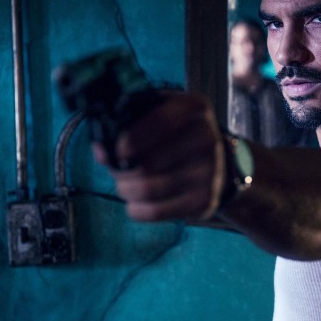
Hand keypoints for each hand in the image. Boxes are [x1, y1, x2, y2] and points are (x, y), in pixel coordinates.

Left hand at [93, 92, 226, 221]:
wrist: (219, 165)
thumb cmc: (178, 135)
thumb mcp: (162, 113)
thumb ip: (130, 121)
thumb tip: (101, 150)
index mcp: (195, 109)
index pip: (162, 122)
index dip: (132, 138)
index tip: (117, 150)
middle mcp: (207, 139)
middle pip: (148, 163)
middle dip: (120, 169)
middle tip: (117, 169)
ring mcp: (209, 172)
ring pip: (147, 189)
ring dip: (126, 189)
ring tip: (126, 185)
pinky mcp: (204, 201)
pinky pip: (155, 212)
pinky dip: (136, 209)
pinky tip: (137, 202)